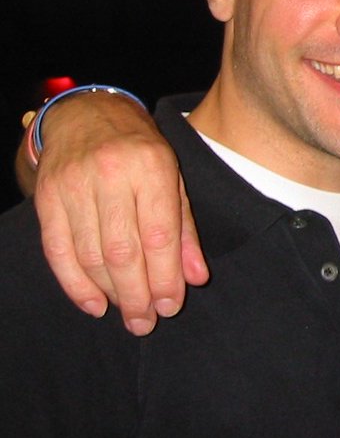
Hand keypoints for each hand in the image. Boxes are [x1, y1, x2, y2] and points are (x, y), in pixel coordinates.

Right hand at [31, 94, 208, 334]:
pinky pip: (57, 251)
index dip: (165, 276)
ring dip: (110, 293)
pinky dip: (75, 285)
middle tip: (146, 323)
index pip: (159, 233)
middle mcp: (112, 174)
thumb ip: (185, 229)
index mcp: (152, 166)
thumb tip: (195, 278)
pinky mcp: (47, 197)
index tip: (170, 306)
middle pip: (123, 250)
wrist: (87, 115)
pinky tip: (94, 304)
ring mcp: (74, 185)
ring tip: (128, 315)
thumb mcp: (174, 179)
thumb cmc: (140, 151)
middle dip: (137, 294)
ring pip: (91, 255)